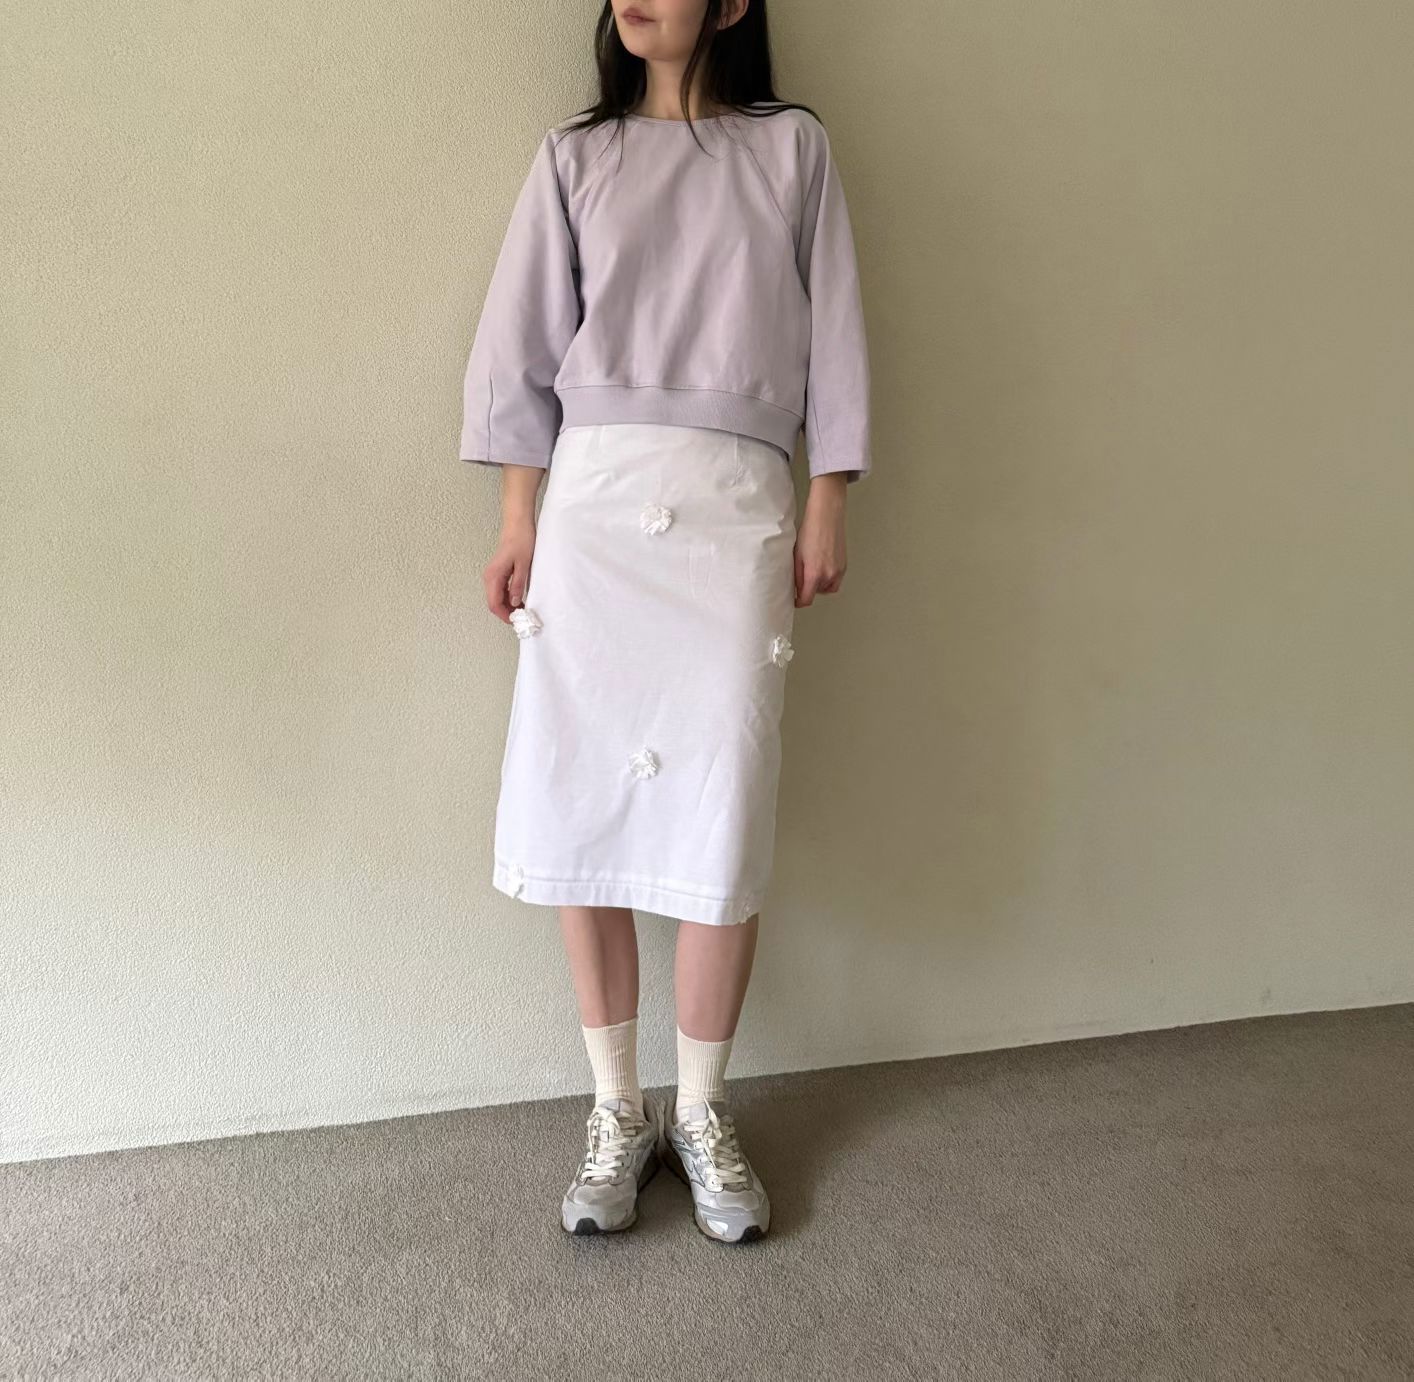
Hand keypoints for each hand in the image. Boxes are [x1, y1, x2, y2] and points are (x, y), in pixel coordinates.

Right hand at [483, 515, 536, 622]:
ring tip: (523, 610)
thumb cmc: (521, 540)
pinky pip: (500, 590)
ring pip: (497, 598)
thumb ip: (517, 584)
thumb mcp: (523, 565)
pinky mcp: (498, 572)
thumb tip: (514, 602)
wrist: (518, 524)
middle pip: (494, 602)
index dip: (504, 615)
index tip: (516, 621)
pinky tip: (520, 600)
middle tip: (522, 618)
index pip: (494, 603)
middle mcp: (489, 577)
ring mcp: (492, 575)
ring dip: (507, 606)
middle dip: (506, 613)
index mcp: (494, 576)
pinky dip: (508, 598)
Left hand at [793, 473, 847, 605]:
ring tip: (813, 572)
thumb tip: (797, 588)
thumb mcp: (797, 555)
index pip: (807, 599)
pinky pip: (836, 579)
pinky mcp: (844, 564)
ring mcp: (839, 570)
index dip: (799, 601)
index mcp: (814, 574)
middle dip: (810, 589)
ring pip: (829, 587)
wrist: (827, 516)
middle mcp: (829, 575)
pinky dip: (829, 577)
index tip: (795, 600)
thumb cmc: (810, 531)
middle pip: (818, 593)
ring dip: (821, 585)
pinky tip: (822, 565)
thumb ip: (797, 575)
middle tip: (803, 579)